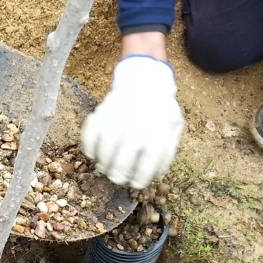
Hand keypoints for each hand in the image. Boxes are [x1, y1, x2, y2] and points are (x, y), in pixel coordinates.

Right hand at [81, 55, 183, 188]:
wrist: (144, 78)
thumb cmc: (160, 109)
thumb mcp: (173, 126)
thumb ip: (167, 150)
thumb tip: (155, 174)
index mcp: (158, 132)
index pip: (148, 165)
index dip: (140, 179)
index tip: (135, 184)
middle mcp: (137, 127)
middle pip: (123, 162)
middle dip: (118, 175)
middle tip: (117, 179)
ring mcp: (118, 119)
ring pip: (105, 151)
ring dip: (103, 164)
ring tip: (105, 167)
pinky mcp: (101, 113)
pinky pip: (90, 136)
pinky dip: (89, 148)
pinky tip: (93, 154)